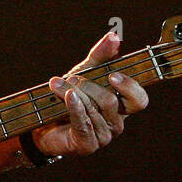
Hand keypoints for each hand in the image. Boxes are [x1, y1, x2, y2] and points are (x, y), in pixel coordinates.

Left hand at [32, 31, 148, 156]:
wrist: (43, 123)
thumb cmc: (68, 97)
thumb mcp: (85, 72)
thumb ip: (101, 55)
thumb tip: (114, 36)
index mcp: (122, 106)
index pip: (139, 100)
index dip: (130, 87)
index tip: (113, 75)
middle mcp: (117, 123)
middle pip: (111, 101)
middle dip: (88, 85)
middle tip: (71, 77)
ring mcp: (103, 136)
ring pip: (94, 110)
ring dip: (73, 93)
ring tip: (57, 85)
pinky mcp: (87, 145)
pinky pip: (84, 123)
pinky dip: (74, 107)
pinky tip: (67, 96)